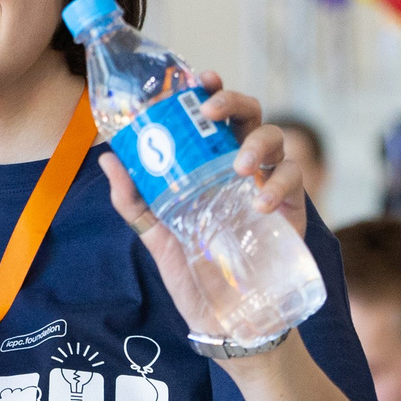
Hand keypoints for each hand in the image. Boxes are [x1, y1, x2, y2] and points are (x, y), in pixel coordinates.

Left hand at [101, 71, 304, 339]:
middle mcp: (240, 169)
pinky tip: (258, 202)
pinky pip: (293, 178)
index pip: (213, 118)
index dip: (209, 91)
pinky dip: (278, 183)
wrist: (229, 323)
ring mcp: (268, 186)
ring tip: (237, 167)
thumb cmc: (194, 276)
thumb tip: (107, 157)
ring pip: (276, 138)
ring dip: (257, 142)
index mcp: (209, 166)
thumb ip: (134, 201)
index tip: (196, 77)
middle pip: (249, 114)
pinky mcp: (292, 209)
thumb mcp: (157, 237)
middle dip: (233, 101)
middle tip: (211, 110)